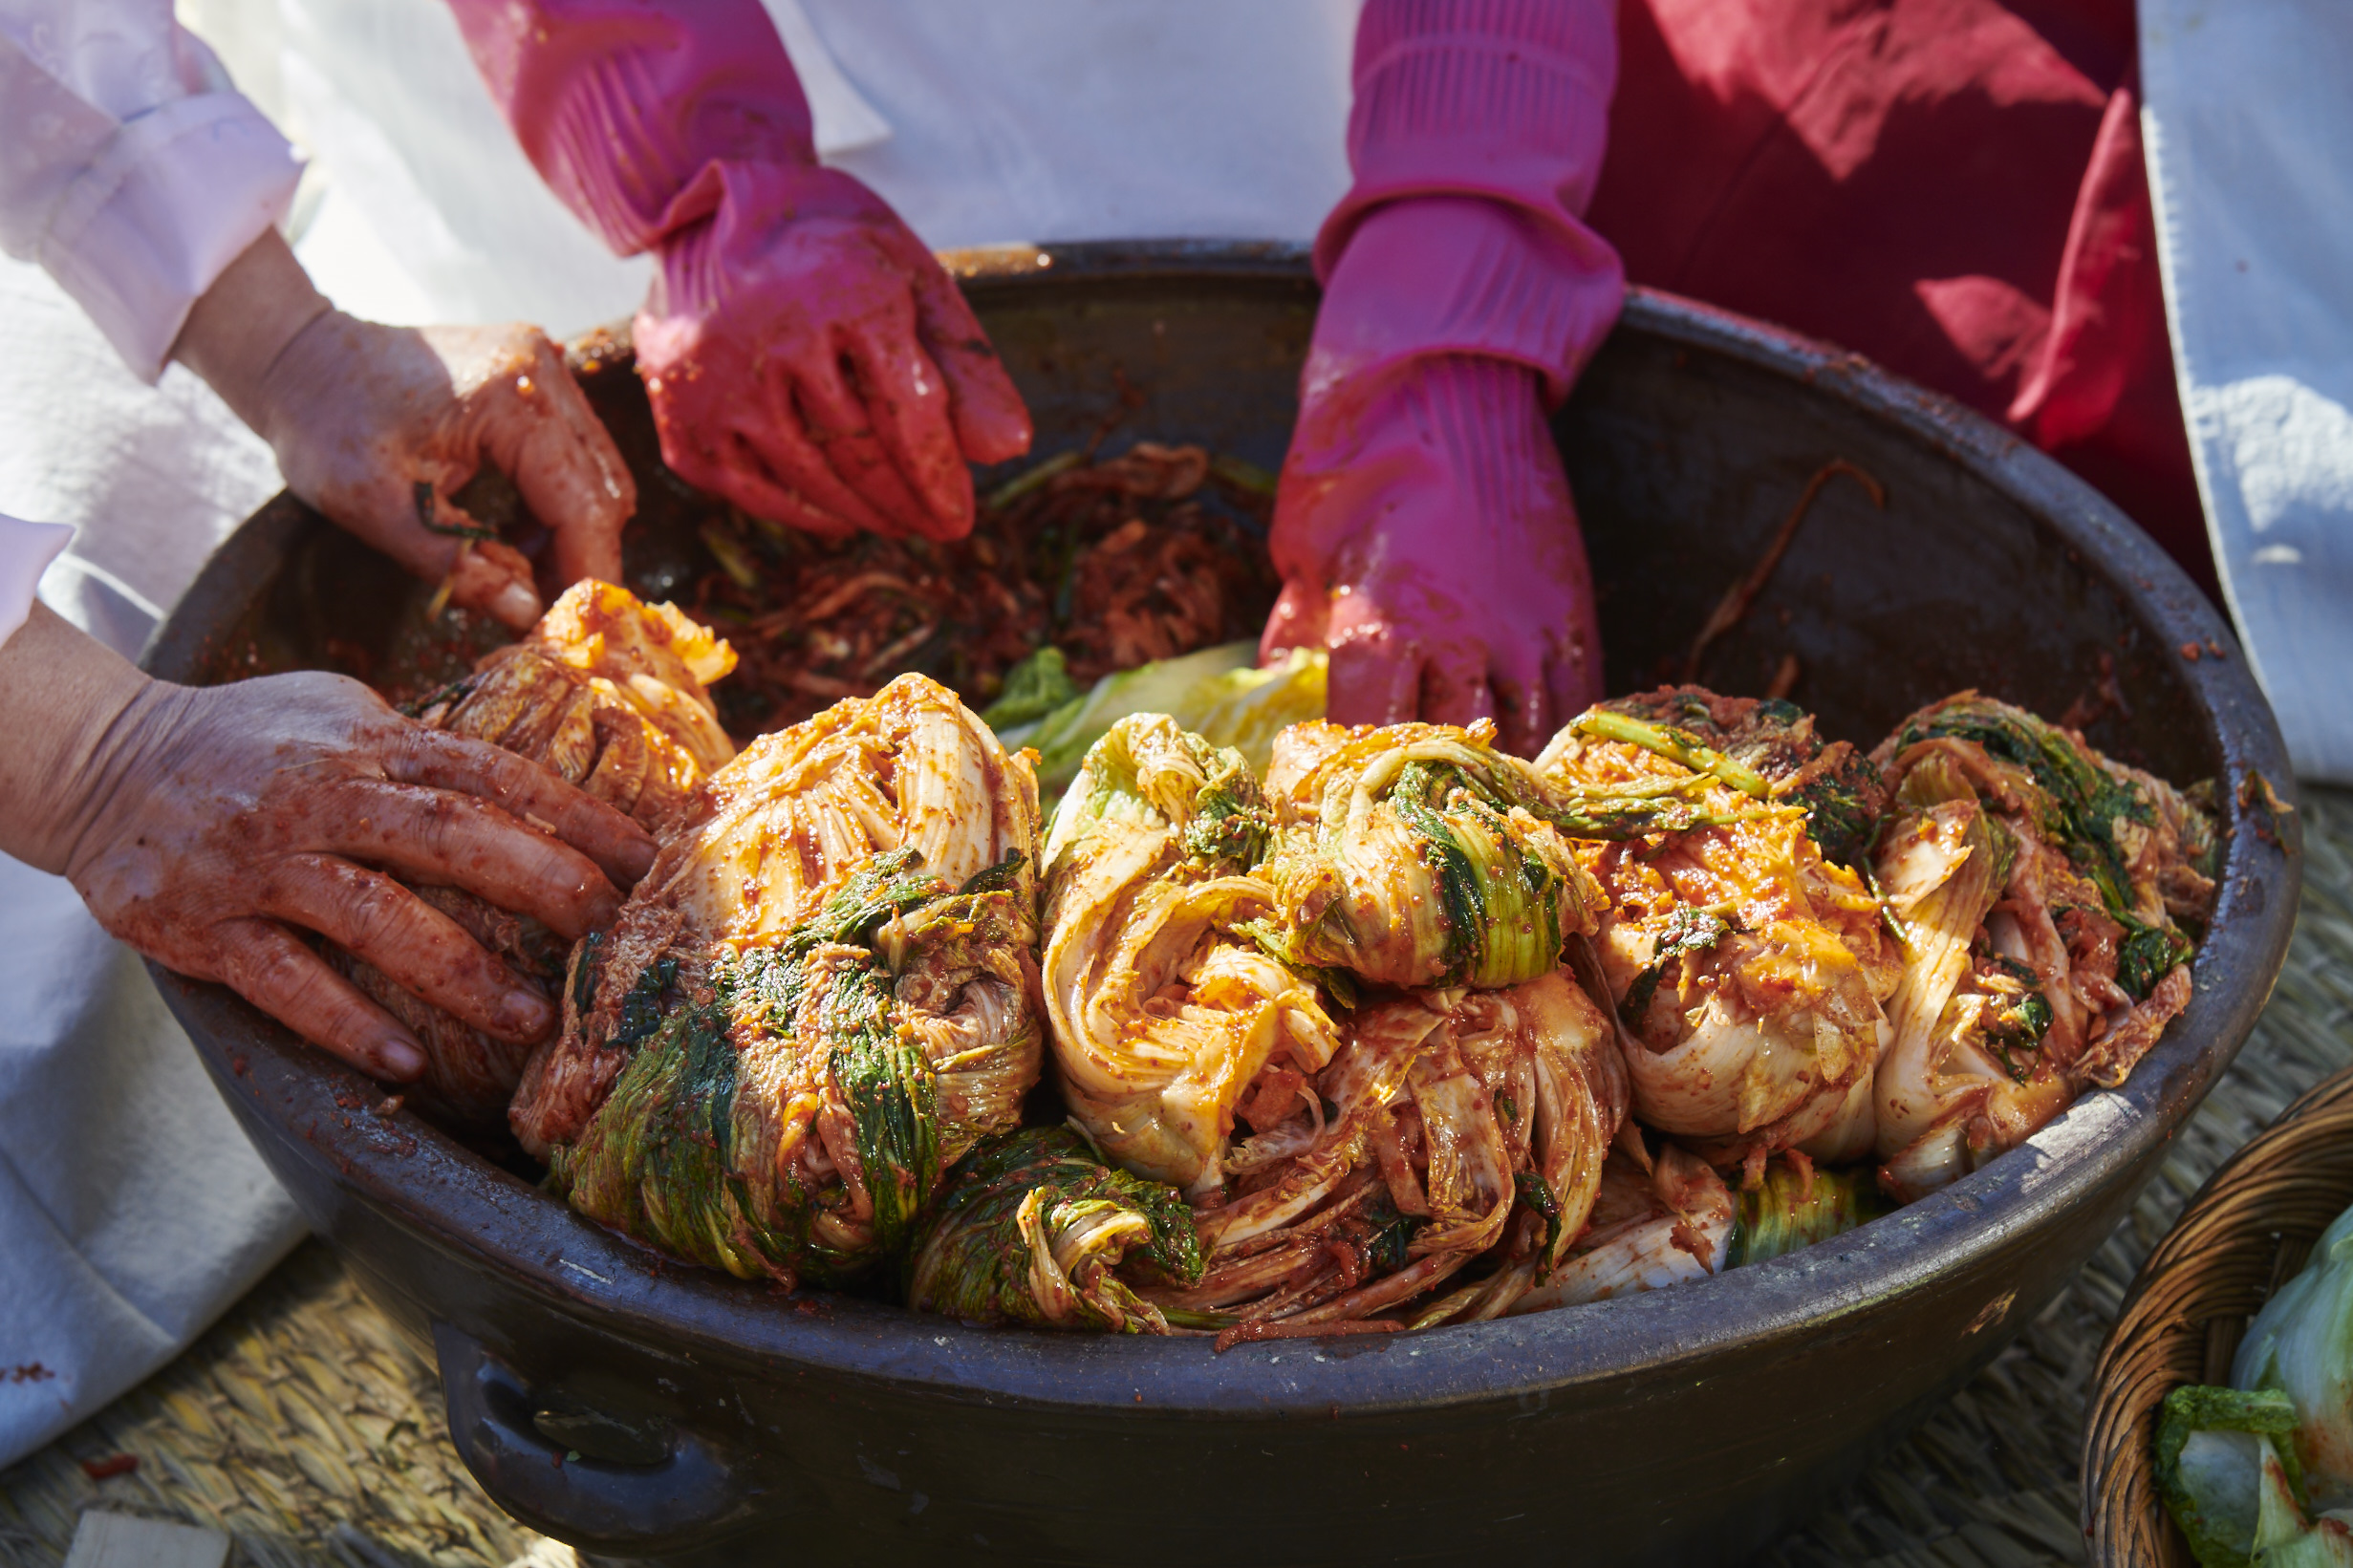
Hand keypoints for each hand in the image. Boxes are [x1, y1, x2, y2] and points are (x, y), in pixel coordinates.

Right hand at [6, 608, 657, 1079]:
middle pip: (449, 835)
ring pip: (373, 916)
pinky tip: (407, 1066)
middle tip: (613, 935)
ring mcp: (261, 863)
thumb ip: (429, 752)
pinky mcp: (203, 925)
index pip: (495, 775)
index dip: (578, 817)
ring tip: (528, 1019)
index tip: (651, 861)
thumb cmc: (249, 742)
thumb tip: (543, 790)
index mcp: (372, 743)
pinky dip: (349, 1024)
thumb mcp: (342, 715)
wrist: (102, 762)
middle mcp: (322, 796)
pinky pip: (286, 981)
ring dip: (458, 973)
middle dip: (541, 884)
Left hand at [174, 234, 635, 629]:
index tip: (575, 631)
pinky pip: (576, 454)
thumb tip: (527, 615)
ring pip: (599, 474)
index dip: (585, 573)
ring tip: (526, 574)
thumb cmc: (324, 423)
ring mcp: (544, 368)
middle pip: (605, 489)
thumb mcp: (377, 509)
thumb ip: (456, 564)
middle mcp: (542, 373)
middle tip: (547, 613)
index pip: (581, 503)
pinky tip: (517, 533)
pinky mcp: (536, 377)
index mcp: (509, 399)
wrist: (299, 355)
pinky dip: (558, 502)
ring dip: (573, 531)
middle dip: (584, 557)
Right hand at [634, 163, 1031, 541]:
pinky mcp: (683, 417)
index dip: (939, 476)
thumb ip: (963, 363)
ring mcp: (717, 382)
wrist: (706, 214)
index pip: (908, 415)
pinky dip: (804, 511)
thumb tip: (1010, 449)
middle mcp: (773, 336)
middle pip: (860, 453)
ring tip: (898, 522)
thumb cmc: (831, 250)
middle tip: (938, 527)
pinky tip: (840, 516)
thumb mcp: (909, 279)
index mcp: (845, 294)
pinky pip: (754, 490)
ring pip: (810, 477)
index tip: (959, 517)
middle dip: (908, 501)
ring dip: (865, 512)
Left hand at [1262, 354, 1603, 757]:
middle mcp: (1459, 639)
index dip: (1350, 771)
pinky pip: (1571, 701)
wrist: (1449, 385)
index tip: (1336, 788)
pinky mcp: (1568, 614)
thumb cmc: (1359, 460)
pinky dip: (1549, 734)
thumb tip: (1284, 684)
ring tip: (1476, 794)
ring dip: (1496, 769)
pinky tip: (1531, 751)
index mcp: (1382, 625)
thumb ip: (1300, 625)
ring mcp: (1523, 631)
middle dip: (1426, 784)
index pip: (1366, 735)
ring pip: (1522, 738)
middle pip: (1448, 751)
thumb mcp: (1306, 546)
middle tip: (1411, 809)